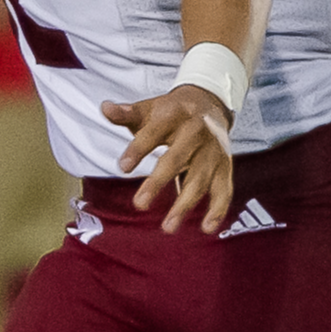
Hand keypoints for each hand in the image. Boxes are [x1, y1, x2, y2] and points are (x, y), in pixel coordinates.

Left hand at [99, 80, 238, 234]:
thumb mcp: (148, 108)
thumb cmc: (171, 112)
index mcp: (174, 116)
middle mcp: (196, 134)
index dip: (138, 149)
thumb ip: (126, 113)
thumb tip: (105, 108)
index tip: (122, 167)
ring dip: (184, 204)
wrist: (209, 103)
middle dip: (158, 182)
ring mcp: (213, 152)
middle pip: (176, 159)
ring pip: (199, 180)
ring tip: (168, 227)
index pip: (153, 133)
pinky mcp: (224, 167)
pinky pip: (223, 190)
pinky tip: (206, 228)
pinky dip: (218, 209)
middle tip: (139, 205)